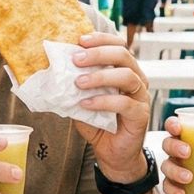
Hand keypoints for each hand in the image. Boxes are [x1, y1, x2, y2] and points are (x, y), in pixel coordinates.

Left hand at [71, 32, 152, 179]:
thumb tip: (52, 71)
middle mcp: (136, 79)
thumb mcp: (82, 100)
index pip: (118, 44)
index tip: (80, 39)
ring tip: (79, 82)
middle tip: (76, 59)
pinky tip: (86, 104)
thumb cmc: (100, 125)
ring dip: (100, 76)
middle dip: (98, 53)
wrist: (113, 154)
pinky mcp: (141, 115)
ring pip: (127, 76)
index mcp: (124, 70)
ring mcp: (141, 96)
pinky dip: (103, 101)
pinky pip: (124, 103)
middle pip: (123, 55)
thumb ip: (74, 86)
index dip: (101, 39)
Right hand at [159, 116, 193, 193]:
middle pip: (167, 144)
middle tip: (188, 152)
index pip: (174, 126)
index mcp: (188, 137)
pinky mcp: (174, 185)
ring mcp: (173, 168)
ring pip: (166, 166)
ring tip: (189, 178)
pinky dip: (173, 191)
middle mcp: (176, 151)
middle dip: (175, 147)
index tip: (178, 127)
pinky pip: (167, 187)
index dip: (172, 124)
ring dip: (176, 171)